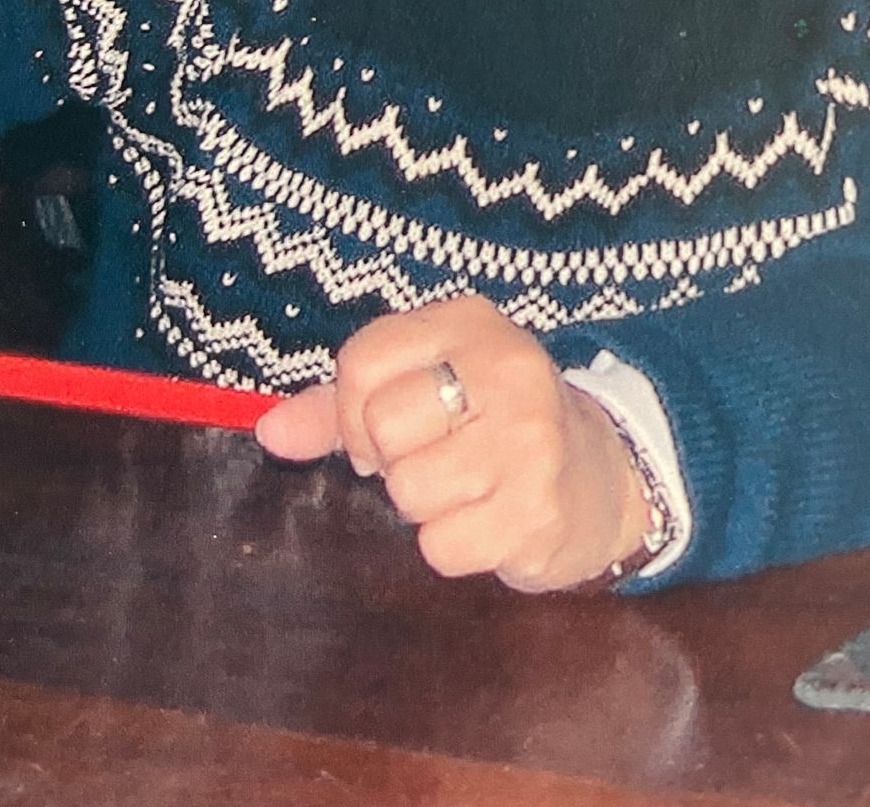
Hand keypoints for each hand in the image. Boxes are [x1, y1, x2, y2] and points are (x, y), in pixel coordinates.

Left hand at [255, 295, 650, 591]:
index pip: (362, 361)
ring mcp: (530, 441)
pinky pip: (441, 547)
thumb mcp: (424, 385)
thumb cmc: (489, 423)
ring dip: (425, 506)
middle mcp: (507, 369)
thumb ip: (339, 405)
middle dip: (392, 459)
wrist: (600, 475)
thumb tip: (269, 431)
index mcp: (469, 322)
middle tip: (435, 457)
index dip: (353, 409)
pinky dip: (454, 546)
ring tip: (467, 487)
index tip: (386, 427)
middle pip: (383, 425)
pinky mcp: (539, 510)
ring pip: (408, 491)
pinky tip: (490, 519)